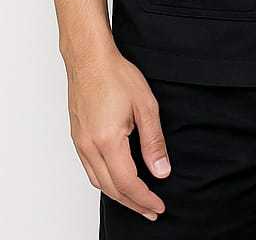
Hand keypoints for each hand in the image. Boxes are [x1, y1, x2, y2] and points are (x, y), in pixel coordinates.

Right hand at [65, 46, 169, 220]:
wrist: (90, 60)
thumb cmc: (118, 76)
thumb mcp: (146, 106)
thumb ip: (154, 142)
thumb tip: (162, 171)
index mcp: (108, 141)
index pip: (127, 182)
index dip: (144, 198)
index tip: (158, 207)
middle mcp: (89, 147)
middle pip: (111, 188)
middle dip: (133, 203)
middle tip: (151, 211)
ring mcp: (80, 144)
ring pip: (98, 182)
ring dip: (118, 195)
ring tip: (138, 200)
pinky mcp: (78, 138)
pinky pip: (90, 170)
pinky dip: (105, 182)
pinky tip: (118, 180)